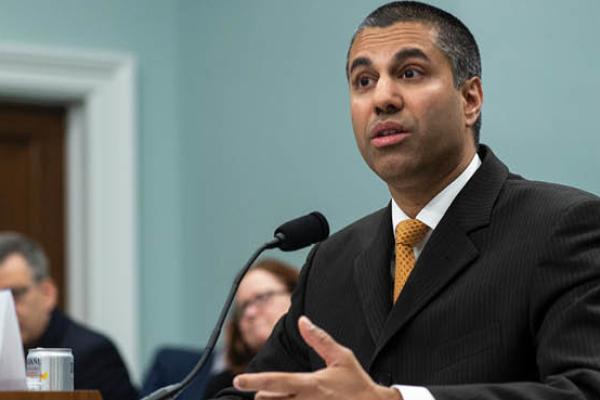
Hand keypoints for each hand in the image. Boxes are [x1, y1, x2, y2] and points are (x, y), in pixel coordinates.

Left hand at [233, 316, 401, 399]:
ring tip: (283, 396)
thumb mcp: (341, 358)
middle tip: (267, 390)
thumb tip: (302, 321)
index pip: (276, 382)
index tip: (237, 380)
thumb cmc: (357, 384)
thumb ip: (319, 339)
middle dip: (263, 394)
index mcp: (311, 385)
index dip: (254, 381)